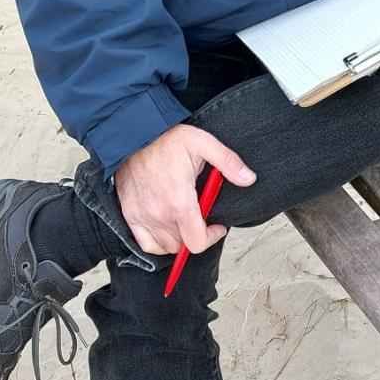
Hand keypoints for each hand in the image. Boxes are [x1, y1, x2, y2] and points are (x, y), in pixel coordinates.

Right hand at [114, 123, 254, 257]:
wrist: (134, 133)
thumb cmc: (166, 138)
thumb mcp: (203, 142)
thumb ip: (228, 162)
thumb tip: (248, 178)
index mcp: (179, 201)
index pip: (197, 242)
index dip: (212, 237)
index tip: (216, 225)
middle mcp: (159, 214)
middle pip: (183, 245)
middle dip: (197, 234)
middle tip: (201, 216)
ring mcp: (142, 216)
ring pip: (166, 246)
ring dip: (179, 238)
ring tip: (185, 219)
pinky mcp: (130, 214)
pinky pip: (146, 244)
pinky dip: (158, 242)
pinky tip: (166, 227)